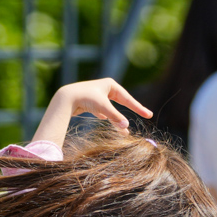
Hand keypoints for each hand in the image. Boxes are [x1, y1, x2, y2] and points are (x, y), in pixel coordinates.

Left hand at [33, 79, 151, 147]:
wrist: (66, 98)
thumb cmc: (85, 99)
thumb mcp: (103, 107)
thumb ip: (115, 117)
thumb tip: (126, 127)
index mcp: (110, 85)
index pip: (128, 99)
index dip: (139, 108)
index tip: (149, 115)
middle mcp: (105, 88)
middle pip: (122, 102)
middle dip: (132, 111)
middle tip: (146, 116)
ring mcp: (97, 95)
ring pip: (112, 108)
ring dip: (117, 119)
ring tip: (124, 132)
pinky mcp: (90, 102)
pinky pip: (102, 110)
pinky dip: (105, 115)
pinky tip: (104, 118)